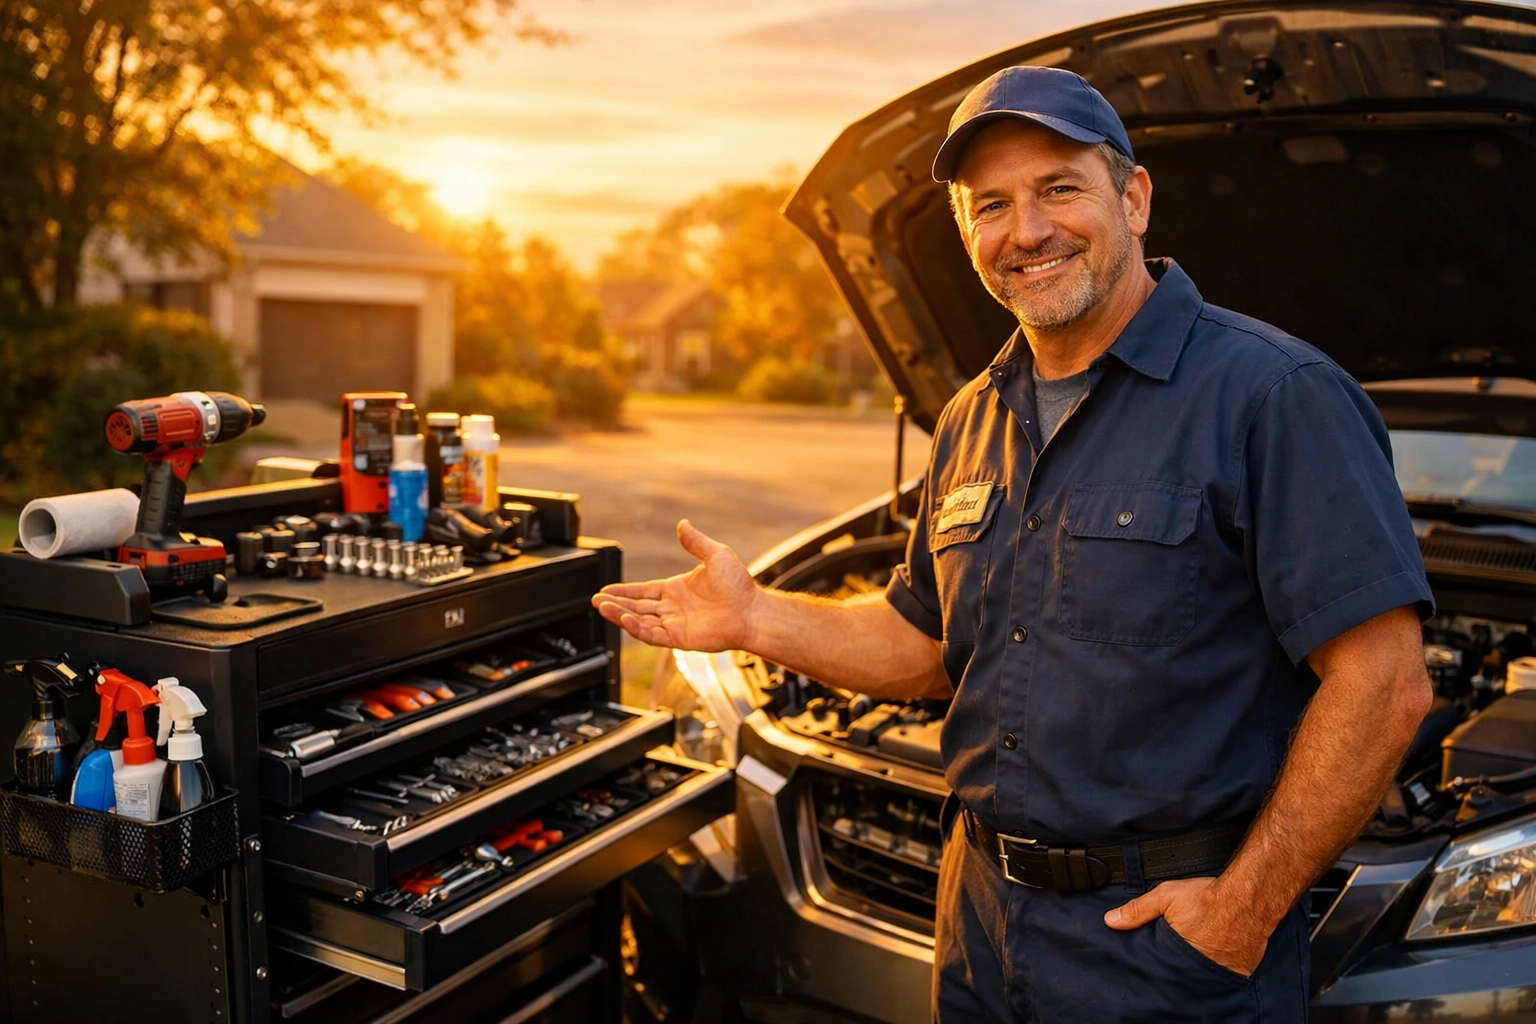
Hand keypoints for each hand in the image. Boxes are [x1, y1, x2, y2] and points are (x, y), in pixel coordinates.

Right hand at [592, 520, 759, 651]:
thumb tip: (683, 524)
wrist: (751, 611)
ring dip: (620, 614)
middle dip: (615, 604)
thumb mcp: (715, 555)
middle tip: (596, 601)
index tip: (606, 591)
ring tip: (601, 608)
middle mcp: (673, 608)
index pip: (643, 591)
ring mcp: (675, 624)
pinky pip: (652, 633)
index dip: (624, 591)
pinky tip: (623, 618)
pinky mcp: (679, 638)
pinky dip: (636, 627)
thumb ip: (695, 542)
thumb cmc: (739, 586)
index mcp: (677, 590)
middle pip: (636, 607)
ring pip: (639, 620)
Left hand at [1103, 877, 1267, 976]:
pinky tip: (1217, 955)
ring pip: (1203, 976)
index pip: (1160, 967)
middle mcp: (1200, 968)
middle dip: (1177, 967)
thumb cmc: (1209, 897)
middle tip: (1178, 954)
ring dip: (1199, 968)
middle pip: (1182, 974)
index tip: (1154, 960)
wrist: (1249, 897)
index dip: (1156, 963)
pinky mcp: (1241, 970)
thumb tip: (1111, 921)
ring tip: (1197, 952)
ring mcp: (1222, 972)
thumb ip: (1137, 910)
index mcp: (1178, 954)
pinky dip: (1219, 967)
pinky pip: (1226, 975)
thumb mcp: (1166, 897)